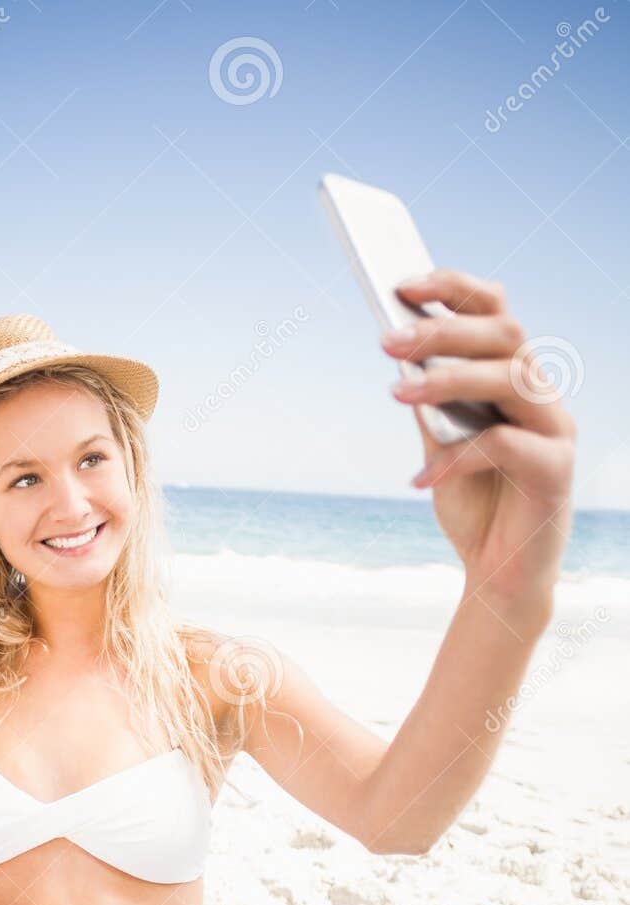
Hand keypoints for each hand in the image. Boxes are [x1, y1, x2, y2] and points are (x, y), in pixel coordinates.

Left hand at [380, 269, 575, 614]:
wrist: (498, 579)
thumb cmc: (473, 507)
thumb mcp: (440, 446)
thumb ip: (429, 403)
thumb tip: (400, 350)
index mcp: (515, 380)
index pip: (497, 312)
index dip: (454, 288)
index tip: (401, 284)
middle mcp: (541, 396)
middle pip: (505, 335)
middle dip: (444, 329)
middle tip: (388, 341)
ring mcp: (555, 431)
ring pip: (510, 378)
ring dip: (448, 380)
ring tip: (396, 391)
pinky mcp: (556, 471)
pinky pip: (506, 446)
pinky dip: (458, 457)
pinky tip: (420, 478)